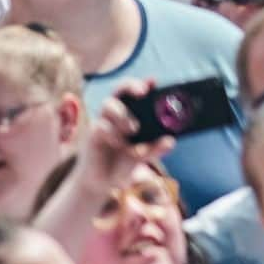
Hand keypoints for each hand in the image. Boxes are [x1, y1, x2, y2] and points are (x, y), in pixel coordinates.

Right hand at [73, 80, 172, 199]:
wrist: (102, 182)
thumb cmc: (124, 162)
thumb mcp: (142, 156)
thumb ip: (155, 148)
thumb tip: (171, 141)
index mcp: (132, 113)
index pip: (138, 90)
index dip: (145, 83)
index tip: (154, 81)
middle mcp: (117, 112)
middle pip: (121, 88)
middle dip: (132, 85)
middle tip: (143, 92)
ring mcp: (104, 121)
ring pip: (108, 103)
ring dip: (122, 114)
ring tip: (133, 129)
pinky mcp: (93, 133)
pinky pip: (101, 125)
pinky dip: (113, 133)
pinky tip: (119, 143)